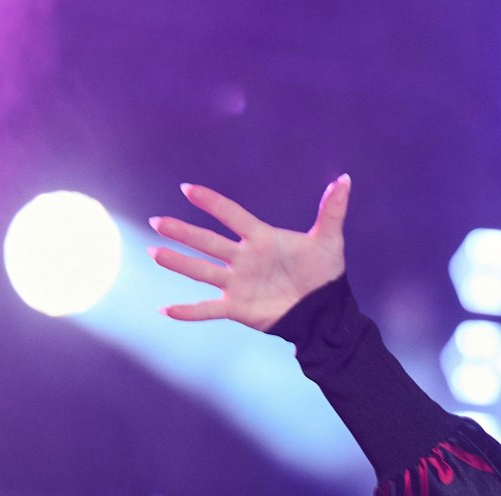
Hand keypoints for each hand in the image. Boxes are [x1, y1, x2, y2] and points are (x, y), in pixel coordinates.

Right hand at [149, 176, 350, 330]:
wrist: (324, 311)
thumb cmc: (325, 273)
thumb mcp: (330, 241)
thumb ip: (333, 210)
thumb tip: (345, 179)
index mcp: (260, 238)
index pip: (231, 215)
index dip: (211, 203)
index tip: (188, 189)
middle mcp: (243, 258)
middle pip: (207, 242)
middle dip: (182, 231)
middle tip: (157, 221)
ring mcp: (237, 283)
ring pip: (201, 270)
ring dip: (178, 262)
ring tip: (154, 252)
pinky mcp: (237, 308)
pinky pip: (207, 309)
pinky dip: (187, 311)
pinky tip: (164, 310)